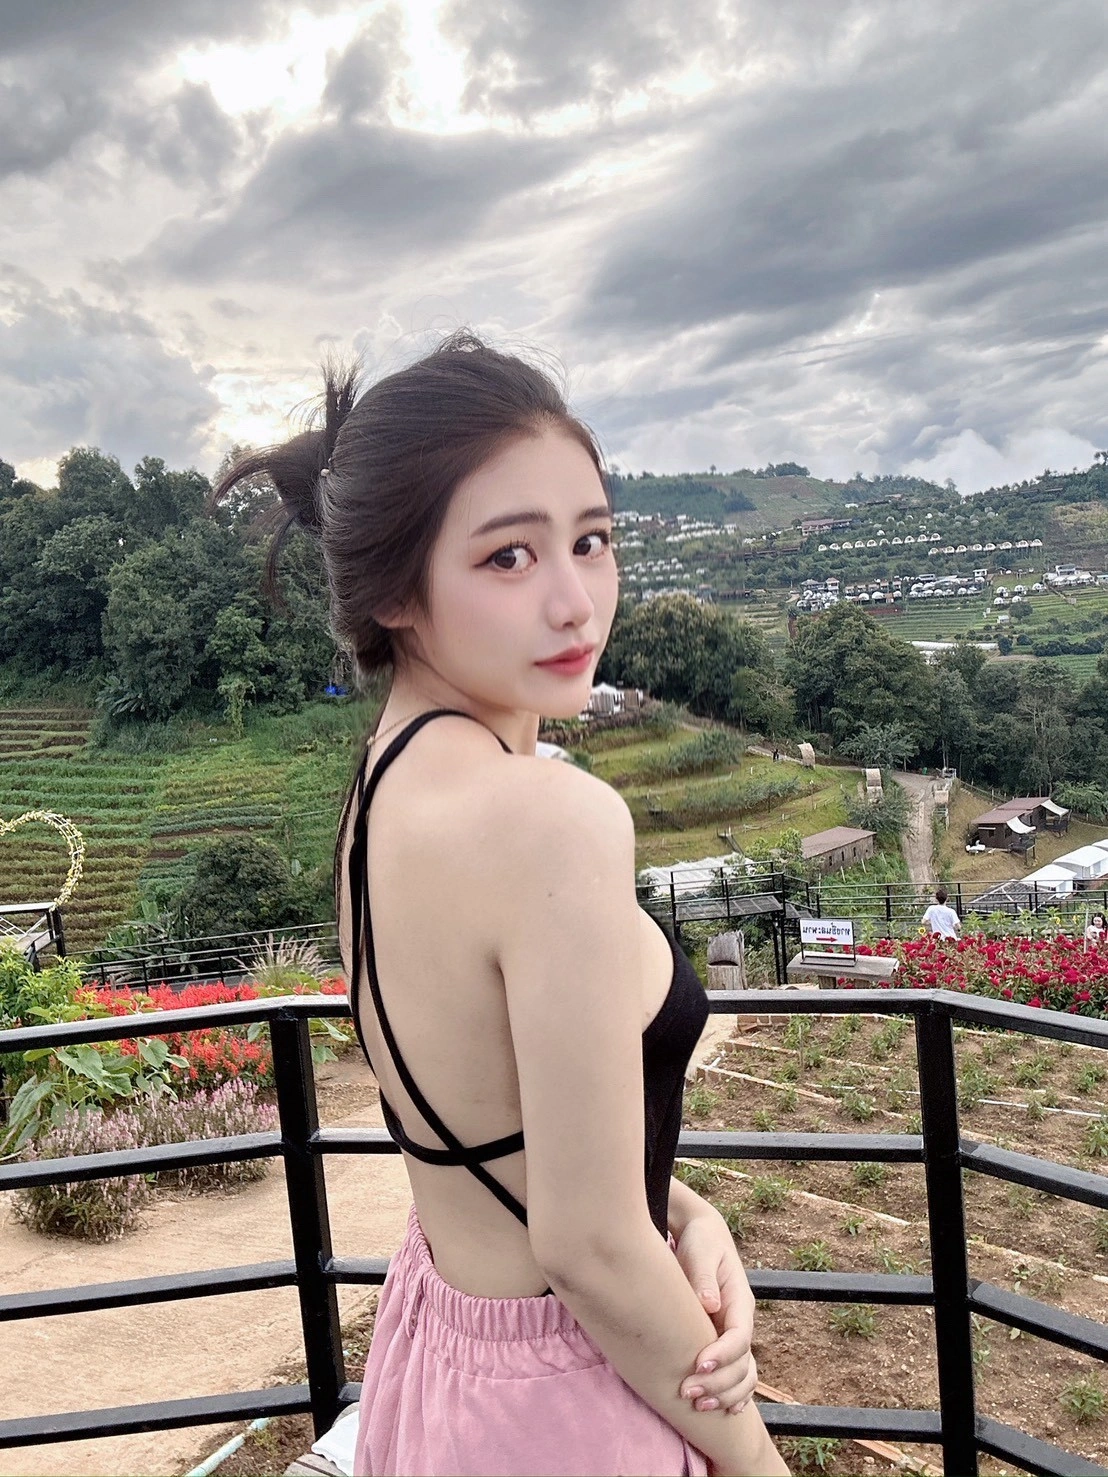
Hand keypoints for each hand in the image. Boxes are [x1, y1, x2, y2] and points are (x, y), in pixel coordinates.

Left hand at [673, 1206, 757, 1416]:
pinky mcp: (721, 1339)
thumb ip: (704, 1276)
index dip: (723, 1355)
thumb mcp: (701, 1251)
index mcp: (740, 1301)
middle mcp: (740, 1321)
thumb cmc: (701, 1241)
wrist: (702, 1234)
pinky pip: (736, 1373)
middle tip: (687, 1392)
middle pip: (742, 1364)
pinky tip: (721, 1410)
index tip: (699, 1364)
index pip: (739, 1337)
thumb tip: (709, 1304)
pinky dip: (732, 1394)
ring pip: (742, 1374)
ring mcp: (732, 1332)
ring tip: (697, 1405)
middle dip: (717, 1383)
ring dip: (723, 1394)